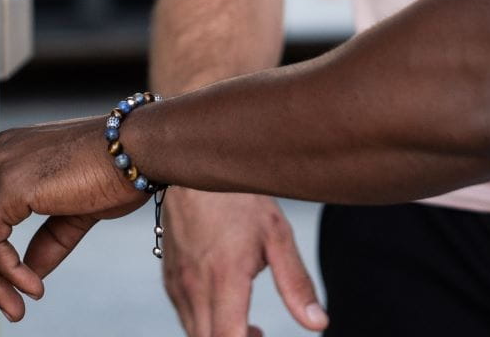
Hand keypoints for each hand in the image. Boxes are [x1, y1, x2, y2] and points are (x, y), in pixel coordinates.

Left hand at [0, 116, 149, 320]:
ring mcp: (1, 165)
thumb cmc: (114, 173)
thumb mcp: (72, 213)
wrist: (139, 149)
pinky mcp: (10, 182)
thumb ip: (44, 242)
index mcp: (10, 154)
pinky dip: (5, 271)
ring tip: (20, 303)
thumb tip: (27, 275)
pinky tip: (29, 287)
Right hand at [161, 189, 326, 336]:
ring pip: (195, 334)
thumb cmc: (238, 198)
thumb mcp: (277, 235)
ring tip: (250, 328)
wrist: (192, 168)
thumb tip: (318, 323)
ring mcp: (179, 284)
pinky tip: (226, 309)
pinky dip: (204, 325)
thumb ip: (296, 283)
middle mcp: (195, 287)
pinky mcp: (170, 278)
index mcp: (225, 278)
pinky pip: (185, 316)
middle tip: (261, 334)